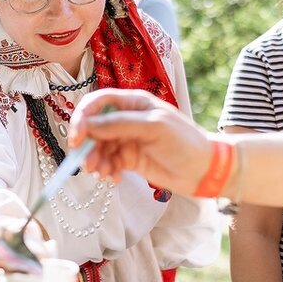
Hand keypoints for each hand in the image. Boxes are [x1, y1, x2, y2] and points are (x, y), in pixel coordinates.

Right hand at [68, 89, 210, 194]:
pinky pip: (108, 162)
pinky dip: (106, 171)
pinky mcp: (130, 159)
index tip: (77, 137)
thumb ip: (120, 124)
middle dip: (88, 146)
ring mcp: (128, 140)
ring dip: (96, 161)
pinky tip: (115, 179)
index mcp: (134, 103)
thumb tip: (87, 125)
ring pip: (99, 148)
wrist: (205, 171)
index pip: (98, 102)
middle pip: (94, 127)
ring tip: (104, 175)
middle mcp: (127, 119)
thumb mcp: (153, 128)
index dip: (83, 117)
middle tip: (88, 165)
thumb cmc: (185, 143)